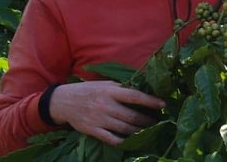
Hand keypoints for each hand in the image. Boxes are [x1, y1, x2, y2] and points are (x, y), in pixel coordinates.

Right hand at [47, 80, 164, 146]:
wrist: (63, 101)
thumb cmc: (89, 90)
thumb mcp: (105, 84)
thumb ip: (122, 88)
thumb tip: (144, 89)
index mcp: (110, 91)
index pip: (134, 96)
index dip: (150, 101)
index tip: (163, 104)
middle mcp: (105, 105)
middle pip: (132, 116)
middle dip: (148, 120)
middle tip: (159, 122)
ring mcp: (99, 119)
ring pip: (125, 129)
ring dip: (139, 131)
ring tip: (149, 131)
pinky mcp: (92, 130)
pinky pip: (111, 139)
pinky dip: (124, 141)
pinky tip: (132, 140)